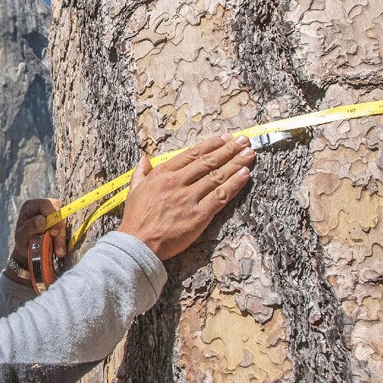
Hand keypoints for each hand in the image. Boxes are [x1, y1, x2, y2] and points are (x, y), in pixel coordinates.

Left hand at [12, 197, 65, 263]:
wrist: (27, 250)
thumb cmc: (21, 241)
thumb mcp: (20, 237)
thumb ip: (29, 227)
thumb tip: (42, 219)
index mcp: (30, 206)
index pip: (45, 204)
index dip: (52, 215)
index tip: (53, 232)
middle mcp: (42, 208)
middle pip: (58, 211)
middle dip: (59, 229)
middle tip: (57, 245)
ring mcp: (52, 215)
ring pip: (63, 222)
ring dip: (61, 238)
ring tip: (58, 252)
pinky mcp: (58, 224)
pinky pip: (65, 230)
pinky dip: (62, 241)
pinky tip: (59, 251)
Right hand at [118, 134, 253, 259]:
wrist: (138, 244)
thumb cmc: (136, 219)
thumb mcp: (133, 190)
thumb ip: (140, 173)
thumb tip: (144, 159)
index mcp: (162, 174)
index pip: (191, 154)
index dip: (210, 145)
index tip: (224, 138)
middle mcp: (177, 182)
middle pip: (208, 162)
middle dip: (228, 149)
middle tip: (243, 141)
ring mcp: (189, 198)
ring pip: (217, 176)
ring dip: (236, 164)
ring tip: (249, 154)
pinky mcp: (198, 215)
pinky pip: (220, 196)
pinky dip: (233, 185)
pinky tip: (244, 176)